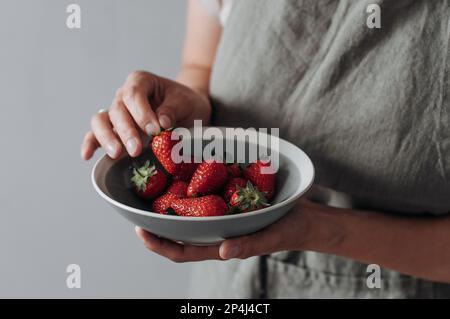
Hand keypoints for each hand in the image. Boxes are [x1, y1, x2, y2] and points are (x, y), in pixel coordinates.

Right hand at [81, 71, 211, 159]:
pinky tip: (88, 155)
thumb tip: (161, 121)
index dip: (141, 113)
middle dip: (126, 131)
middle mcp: (123, 95)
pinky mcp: (113, 130)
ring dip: (107, 138)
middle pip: (117, 110)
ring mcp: (116, 113)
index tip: (154, 130)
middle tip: (136, 150)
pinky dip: (90, 143)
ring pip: (101, 121)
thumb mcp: (185, 102)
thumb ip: (173, 109)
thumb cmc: (185, 104)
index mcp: (140, 82)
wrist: (187, 111)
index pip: (134, 94)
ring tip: (117, 154)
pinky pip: (95, 134)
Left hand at [135, 198, 321, 261]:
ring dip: (170, 206)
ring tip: (153, 188)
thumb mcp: (270, 237)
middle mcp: (215, 233)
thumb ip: (248, 245)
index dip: (159, 245)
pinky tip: (184, 174)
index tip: (140, 231)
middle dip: (156, 224)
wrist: (304, 218)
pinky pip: (205, 199)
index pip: (182, 252)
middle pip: (178, 233)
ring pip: (189, 216)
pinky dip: (192, 191)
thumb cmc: (288, 231)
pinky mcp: (229, 204)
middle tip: (138, 205)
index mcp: (220, 246)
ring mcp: (221, 219)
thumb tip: (224, 251)